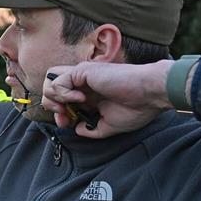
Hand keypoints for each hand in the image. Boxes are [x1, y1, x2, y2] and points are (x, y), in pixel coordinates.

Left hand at [41, 60, 174, 138]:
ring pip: (50, 81)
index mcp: (89, 95)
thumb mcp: (109, 125)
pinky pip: (59, 81)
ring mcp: (82, 76)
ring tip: (68, 107)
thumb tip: (76, 129)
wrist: (150, 95)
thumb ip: (90, 129)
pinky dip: (64, 93)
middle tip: (64, 116)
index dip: (59, 113)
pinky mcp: (83, 71)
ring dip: (54, 98)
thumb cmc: (137, 108)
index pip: (61, 100)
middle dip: (51, 105)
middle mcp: (83, 84)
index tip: (67, 124)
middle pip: (50, 88)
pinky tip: (81, 99)